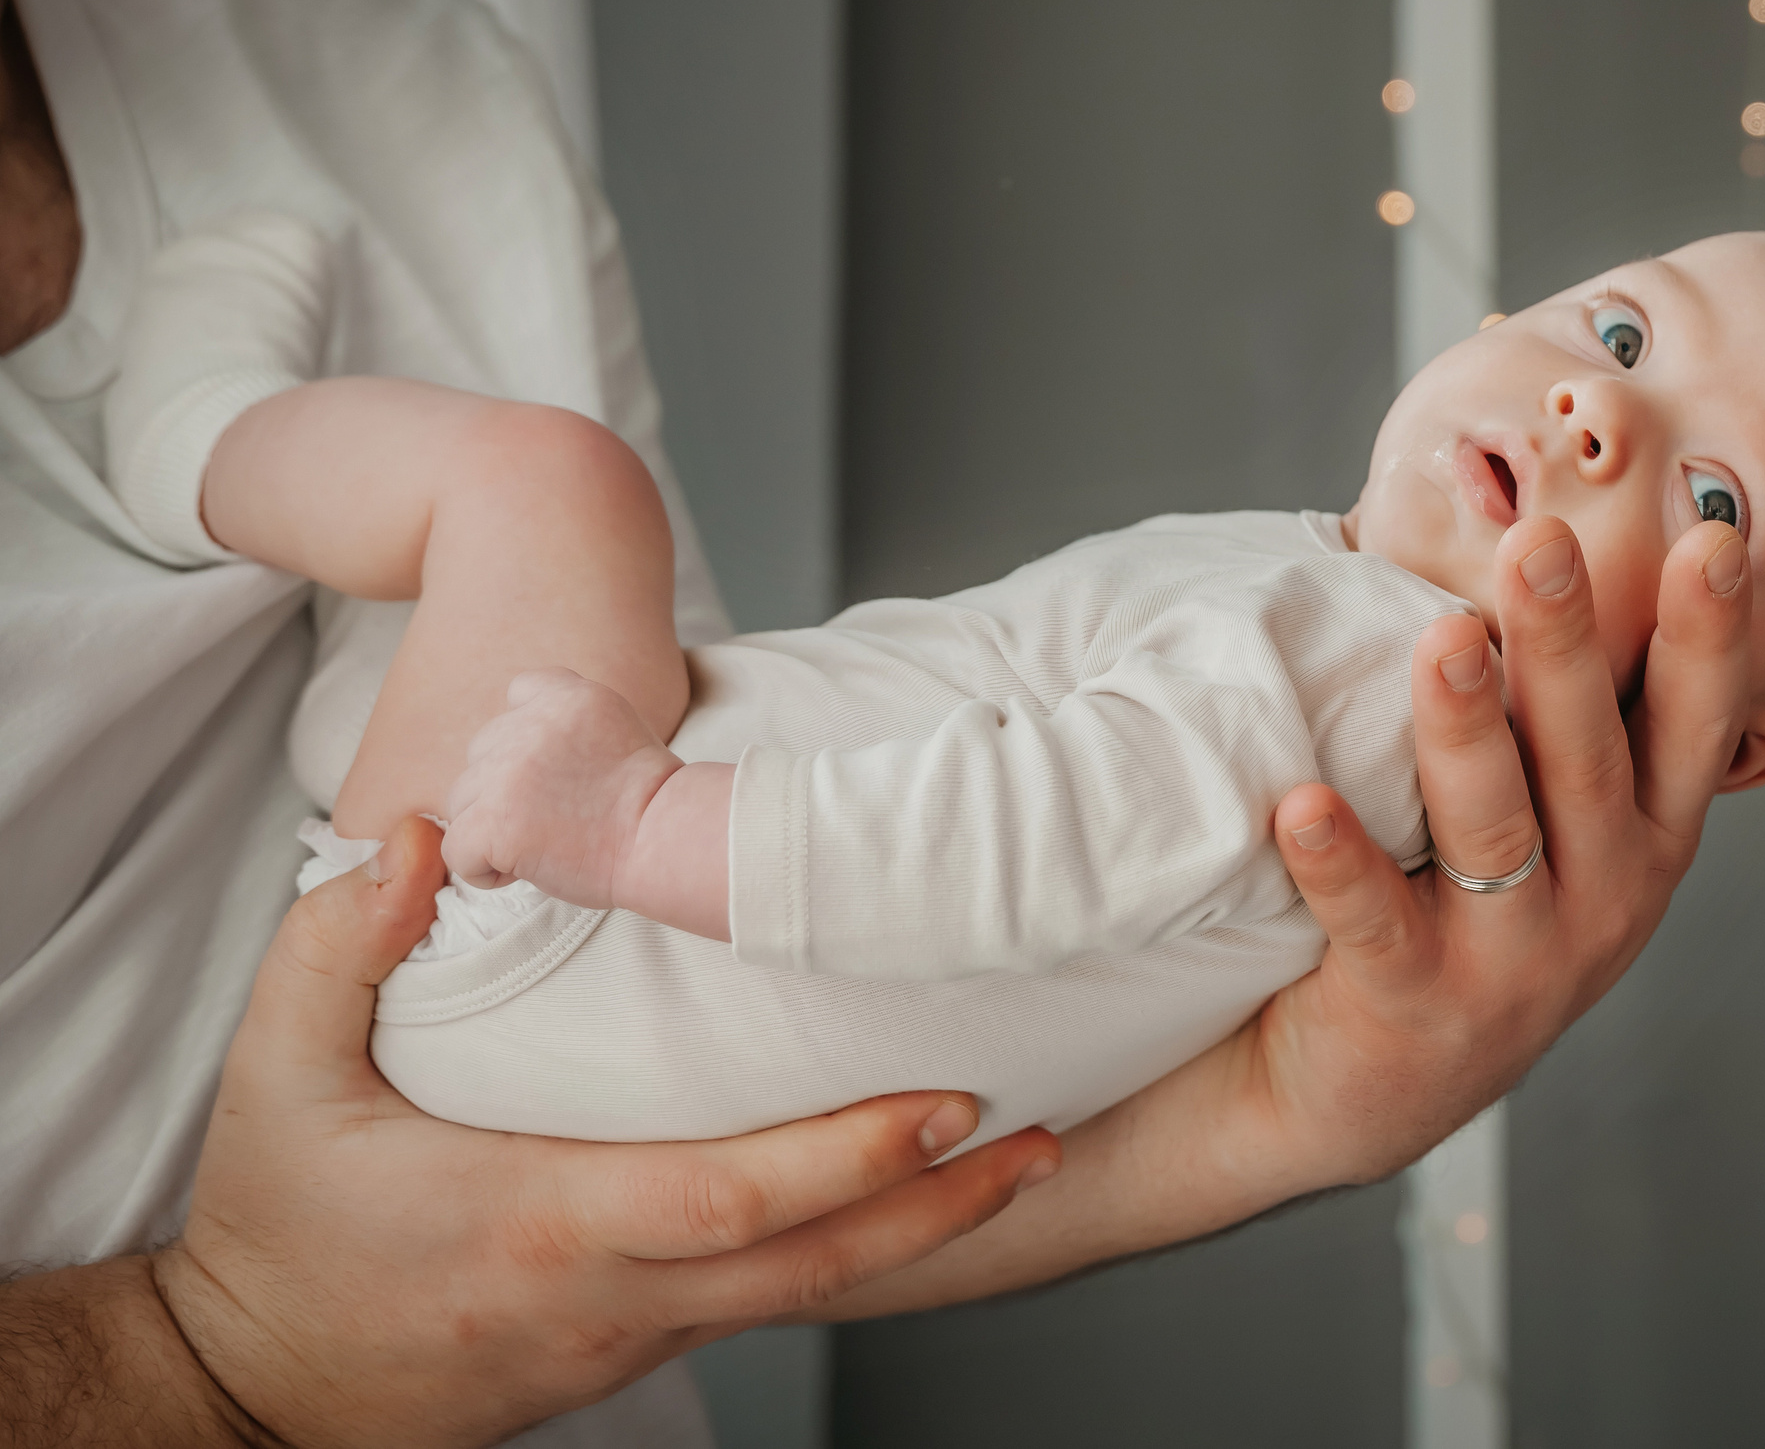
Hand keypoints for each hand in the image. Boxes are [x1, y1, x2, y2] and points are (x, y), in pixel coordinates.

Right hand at [155, 818, 1059, 1447]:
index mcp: (546, 1224)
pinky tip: (910, 1202)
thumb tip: (418, 838)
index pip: (731, 1199)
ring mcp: (636, 1333)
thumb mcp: (271, 1083)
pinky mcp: (638, 1342)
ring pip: (807, 1292)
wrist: (255, 1392)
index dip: (850, 1157)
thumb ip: (335, 951)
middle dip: (941, 1206)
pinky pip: (768, 1298)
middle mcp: (615, 1293)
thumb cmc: (278, 1232)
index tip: (949, 1102)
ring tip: (1021, 1161)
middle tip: (1043, 1136)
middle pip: (813, 1263)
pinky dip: (851, 1252)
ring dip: (920, 1234)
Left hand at [442, 666, 676, 906]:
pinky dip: (483, 869)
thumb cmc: (651, 803)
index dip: (529, 738)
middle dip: (507, 787)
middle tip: (559, 817)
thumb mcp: (615, 728)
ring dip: (492, 826)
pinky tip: (525, 869)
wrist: (667, 842)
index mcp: (566, 695)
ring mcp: (507, 773)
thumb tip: (513, 750)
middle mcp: (530, 725)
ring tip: (545, 844)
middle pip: (483, 753)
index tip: (563, 772)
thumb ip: (563, 724)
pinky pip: (457, 849)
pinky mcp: (493, 821)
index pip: (519, 694)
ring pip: (462, 800)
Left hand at [1253, 512, 1753, 1182]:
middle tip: (1541, 543)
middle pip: (1586, 756)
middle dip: (1566, 646)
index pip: (1694, 723)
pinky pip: (1378, 923)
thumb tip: (1532, 522)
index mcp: (1645, 835)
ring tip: (1441, 639)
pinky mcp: (1417, 1007)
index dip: (1710, 636)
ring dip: (1466, 732)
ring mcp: (1520, 965)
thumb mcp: (1547, 820)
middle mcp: (1607, 899)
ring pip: (1496, 832)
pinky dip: (1341, 864)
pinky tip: (1302, 806)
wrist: (1371, 1086)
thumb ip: (1562, 709)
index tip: (1713, 537)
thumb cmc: (1457, 902)